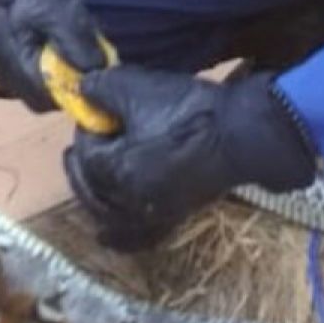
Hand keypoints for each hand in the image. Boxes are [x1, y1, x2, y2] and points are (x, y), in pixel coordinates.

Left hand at [64, 67, 316, 250]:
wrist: (241, 134)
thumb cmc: (189, 111)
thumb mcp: (135, 86)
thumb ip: (99, 87)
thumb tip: (83, 89)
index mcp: (114, 170)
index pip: (84, 152)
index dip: (87, 127)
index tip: (98, 109)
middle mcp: (127, 200)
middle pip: (90, 187)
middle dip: (82, 163)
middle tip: (86, 140)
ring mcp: (151, 212)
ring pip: (108, 215)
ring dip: (93, 198)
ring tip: (88, 183)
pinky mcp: (174, 216)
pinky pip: (137, 236)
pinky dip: (119, 237)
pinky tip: (107, 236)